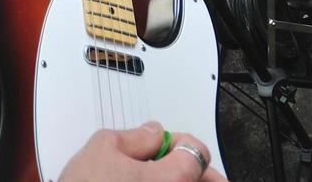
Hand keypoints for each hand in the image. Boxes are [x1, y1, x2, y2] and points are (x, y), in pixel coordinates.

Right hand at [58, 123, 227, 180]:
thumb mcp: (102, 147)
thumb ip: (136, 136)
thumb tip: (153, 133)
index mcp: (171, 180)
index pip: (198, 152)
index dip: (180, 142)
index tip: (166, 144)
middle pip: (209, 181)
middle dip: (196, 170)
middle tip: (174, 165)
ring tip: (161, 178)